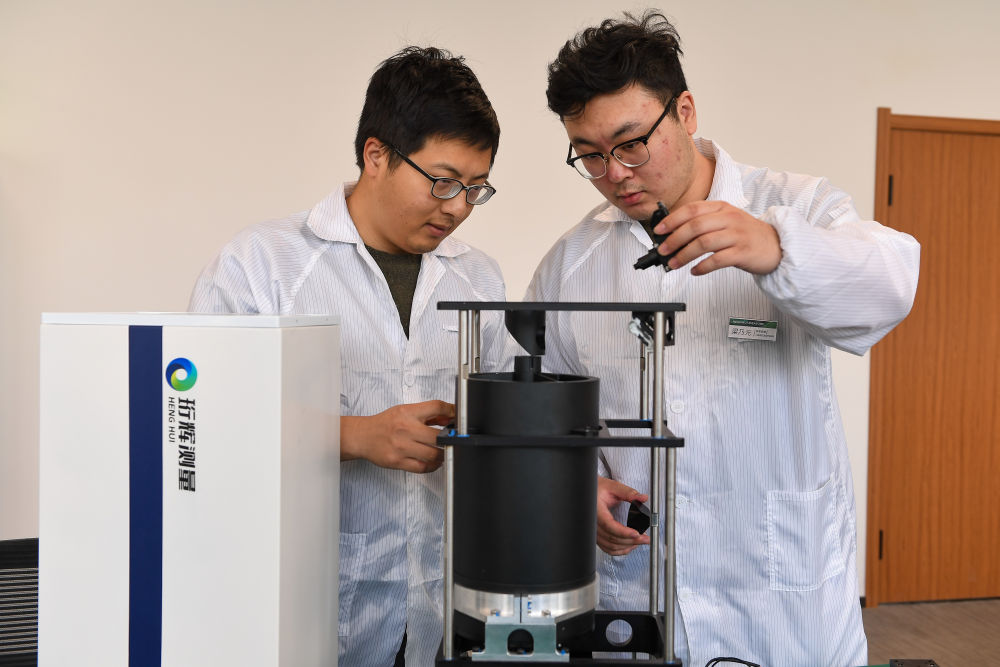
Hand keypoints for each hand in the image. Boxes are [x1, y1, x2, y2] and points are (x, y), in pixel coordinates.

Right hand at [340, 400, 453, 472]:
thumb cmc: (385, 423)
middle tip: (453, 441)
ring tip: (443, 453)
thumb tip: (449, 417)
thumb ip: (427, 414)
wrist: (363, 436)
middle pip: (438, 436)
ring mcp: (401, 447)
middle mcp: (405, 429)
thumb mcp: (405, 411)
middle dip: (449, 439)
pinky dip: (432, 466)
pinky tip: (434, 462)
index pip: (437, 407)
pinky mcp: (397, 461)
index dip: (452, 411)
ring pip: (433, 454)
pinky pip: (422, 467)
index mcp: (408, 413)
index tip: (458, 418)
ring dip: (443, 455)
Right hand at [597, 476, 649, 555]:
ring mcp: (595, 532)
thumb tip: (642, 498)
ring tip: (640, 542)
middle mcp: (593, 523)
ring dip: (627, 546)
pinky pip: (608, 549)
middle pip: (612, 538)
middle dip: (631, 541)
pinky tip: (630, 546)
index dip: (624, 532)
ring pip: (611, 546)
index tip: (637, 533)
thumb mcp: (613, 487)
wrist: (589, 493)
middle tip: (646, 538)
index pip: (609, 525)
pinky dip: (620, 550)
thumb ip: (628, 493)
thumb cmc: (599, 489)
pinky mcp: (597, 537)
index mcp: (596, 511)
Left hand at [653, 200, 780, 275]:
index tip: (659, 230)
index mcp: (722, 208)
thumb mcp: (726, 220)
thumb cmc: (746, 234)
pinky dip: (702, 267)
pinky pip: (717, 260)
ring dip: (684, 255)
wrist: (776, 245)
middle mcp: (729, 218)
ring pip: (703, 243)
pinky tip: (695, 271)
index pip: (692, 209)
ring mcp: (737, 235)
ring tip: (674, 264)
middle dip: (674, 239)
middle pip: (695, 226)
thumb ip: (704, 223)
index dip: (672, 220)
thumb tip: (674, 234)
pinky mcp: (743, 252)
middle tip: (663, 251)